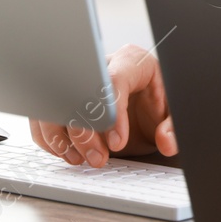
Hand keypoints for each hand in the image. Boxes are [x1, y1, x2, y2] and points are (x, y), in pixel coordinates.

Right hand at [29, 43, 178, 166]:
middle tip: (98, 157)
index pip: (115, 80)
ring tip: (81, 159)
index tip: (118, 143)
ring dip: (63, 137)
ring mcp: (79, 81)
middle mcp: (102, 66)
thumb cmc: (159, 102)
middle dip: (85, 131)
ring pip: (55, 104)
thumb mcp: (174, 111)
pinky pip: (46, 117)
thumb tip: (166, 141)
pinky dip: (52, 139)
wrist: (147, 104)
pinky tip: (68, 154)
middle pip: (79, 91)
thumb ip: (173, 126)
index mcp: (132, 61)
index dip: (113, 113)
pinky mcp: (64, 99)